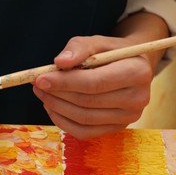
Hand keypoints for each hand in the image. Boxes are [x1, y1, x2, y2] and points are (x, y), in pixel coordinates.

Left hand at [33, 35, 152, 138]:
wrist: (130, 67)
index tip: (41, 78)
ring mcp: (128, 118)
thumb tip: (59, 62)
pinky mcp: (117, 128)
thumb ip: (78, 48)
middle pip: (87, 102)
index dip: (64, 82)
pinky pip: (84, 132)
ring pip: (83, 119)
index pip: (94, 83)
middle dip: (57, 94)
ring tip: (42, 93)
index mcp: (137, 72)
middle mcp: (138, 98)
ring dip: (57, 107)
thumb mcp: (97, 42)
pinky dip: (63, 121)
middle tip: (37, 85)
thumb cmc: (110, 53)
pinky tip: (52, 107)